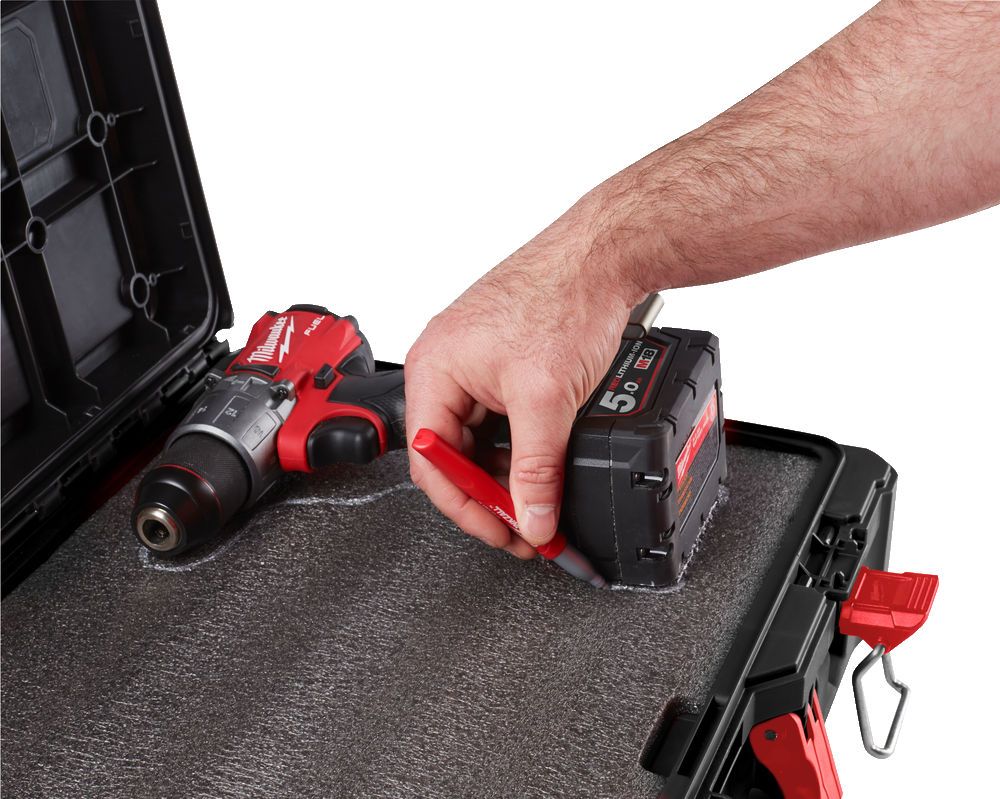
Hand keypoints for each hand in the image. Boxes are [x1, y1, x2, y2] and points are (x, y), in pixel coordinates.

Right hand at [405, 192, 646, 555]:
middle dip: (491, 495)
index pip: (430, 461)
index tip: (502, 533)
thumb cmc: (562, 296)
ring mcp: (474, 365)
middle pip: (454, 454)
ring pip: (480, 440)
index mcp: (433, 370)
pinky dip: (521, 449)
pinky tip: (543, 467)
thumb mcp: (546, 400)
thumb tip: (532, 519)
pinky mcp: (503, 364)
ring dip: (509, 474)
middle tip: (527, 527)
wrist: (603, 256)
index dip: (466, 506)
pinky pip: (501, 421)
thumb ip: (536, 470)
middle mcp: (445, 367)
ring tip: (540, 502)